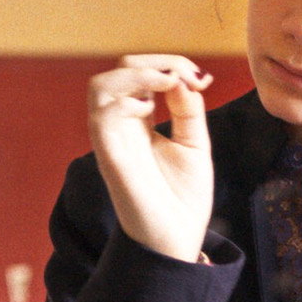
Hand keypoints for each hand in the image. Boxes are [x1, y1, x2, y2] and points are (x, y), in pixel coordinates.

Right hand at [88, 55, 213, 262]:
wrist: (178, 240)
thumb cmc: (183, 198)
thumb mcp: (194, 143)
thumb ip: (188, 109)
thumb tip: (184, 77)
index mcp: (140, 121)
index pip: (140, 73)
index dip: (170, 65)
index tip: (203, 78)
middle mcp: (122, 127)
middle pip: (118, 71)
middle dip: (155, 61)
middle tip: (188, 76)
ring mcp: (113, 141)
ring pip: (99, 87)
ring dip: (135, 74)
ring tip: (167, 83)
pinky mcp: (110, 158)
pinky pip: (100, 118)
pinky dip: (125, 102)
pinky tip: (150, 110)